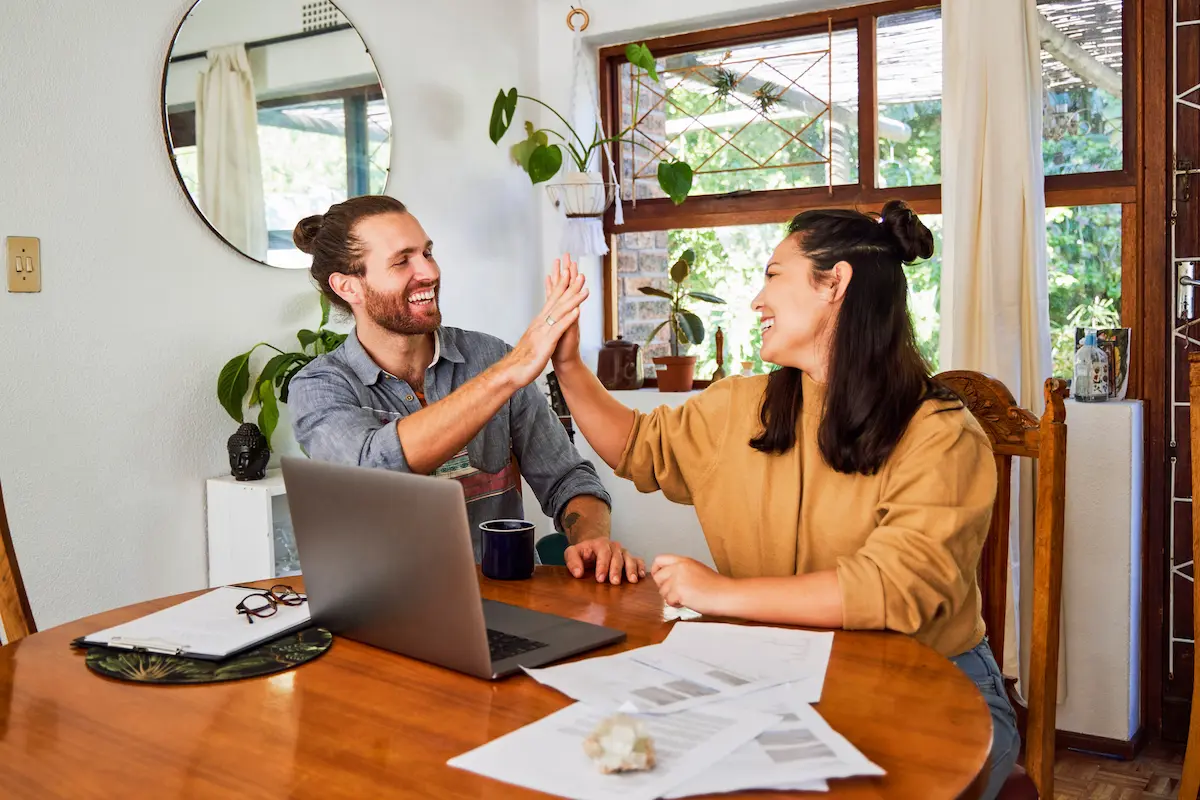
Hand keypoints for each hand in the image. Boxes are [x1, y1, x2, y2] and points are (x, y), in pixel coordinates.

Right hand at [504, 257, 587, 387]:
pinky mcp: (546, 343)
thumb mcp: (533, 341)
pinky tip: (577, 311)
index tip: (568, 274)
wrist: (511, 372)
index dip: (560, 287)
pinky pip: (559, 329)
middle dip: (568, 286)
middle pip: (556, 301)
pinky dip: (568, 319)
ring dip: (573, 299)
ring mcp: (543, 332)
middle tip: (577, 272)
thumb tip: (541, 326)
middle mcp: (540, 324)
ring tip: (584, 288)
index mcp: (538, 323)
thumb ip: (538, 332)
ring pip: (560, 311)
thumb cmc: (522, 359)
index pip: (551, 301)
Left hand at [565, 538, 645, 584]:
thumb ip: (572, 561)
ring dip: (631, 569)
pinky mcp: (629, 558)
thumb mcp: (572, 553)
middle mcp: (613, 546)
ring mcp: (623, 552)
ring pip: (629, 558)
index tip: (600, 579)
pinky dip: (641, 567)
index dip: (602, 566)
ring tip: (632, 580)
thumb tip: (578, 573)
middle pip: (617, 556)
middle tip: (615, 582)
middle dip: (616, 570)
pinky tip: (641, 576)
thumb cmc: (582, 553)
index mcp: (600, 543)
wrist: (593, 548)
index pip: (603, 553)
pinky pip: (638, 560)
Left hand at [650, 554, 731, 613]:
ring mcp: (678, 579)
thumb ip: (681, 570)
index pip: (659, 559)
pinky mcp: (679, 592)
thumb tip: (668, 577)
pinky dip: (676, 604)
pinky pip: (668, 601)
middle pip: (657, 577)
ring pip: (662, 591)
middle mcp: (679, 567)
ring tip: (686, 597)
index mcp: (684, 561)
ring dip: (671, 597)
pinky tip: (687, 602)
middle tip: (675, 592)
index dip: (656, 570)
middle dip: (664, 587)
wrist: (725, 594)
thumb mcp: (697, 569)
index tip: (659, 577)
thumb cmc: (715, 586)